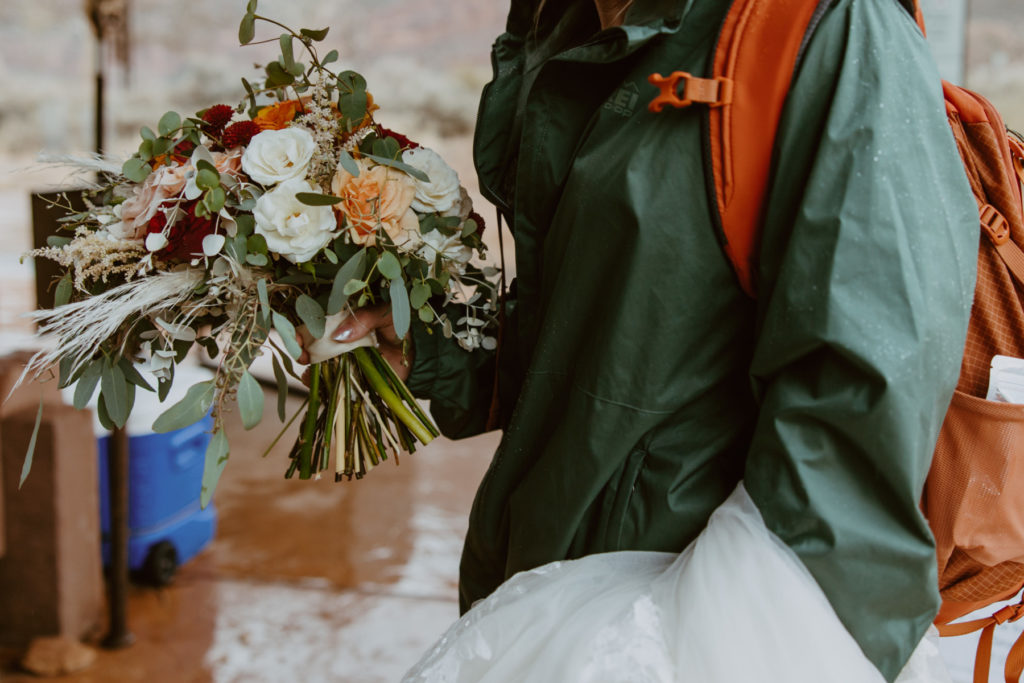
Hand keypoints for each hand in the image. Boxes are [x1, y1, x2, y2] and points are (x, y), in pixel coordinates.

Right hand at [296, 304, 412, 381]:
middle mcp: (341, 337)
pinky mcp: (351, 375)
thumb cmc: (403, 326)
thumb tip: (338, 335)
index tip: (296, 335)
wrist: (422, 353)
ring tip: (307, 367)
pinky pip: (331, 381)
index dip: (303, 327)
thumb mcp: (385, 313)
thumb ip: (363, 319)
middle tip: (300, 353)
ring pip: (318, 362)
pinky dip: (321, 383)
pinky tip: (315, 382)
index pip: (317, 320)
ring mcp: (344, 357)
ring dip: (308, 366)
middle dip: (301, 347)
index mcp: (346, 318)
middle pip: (312, 342)